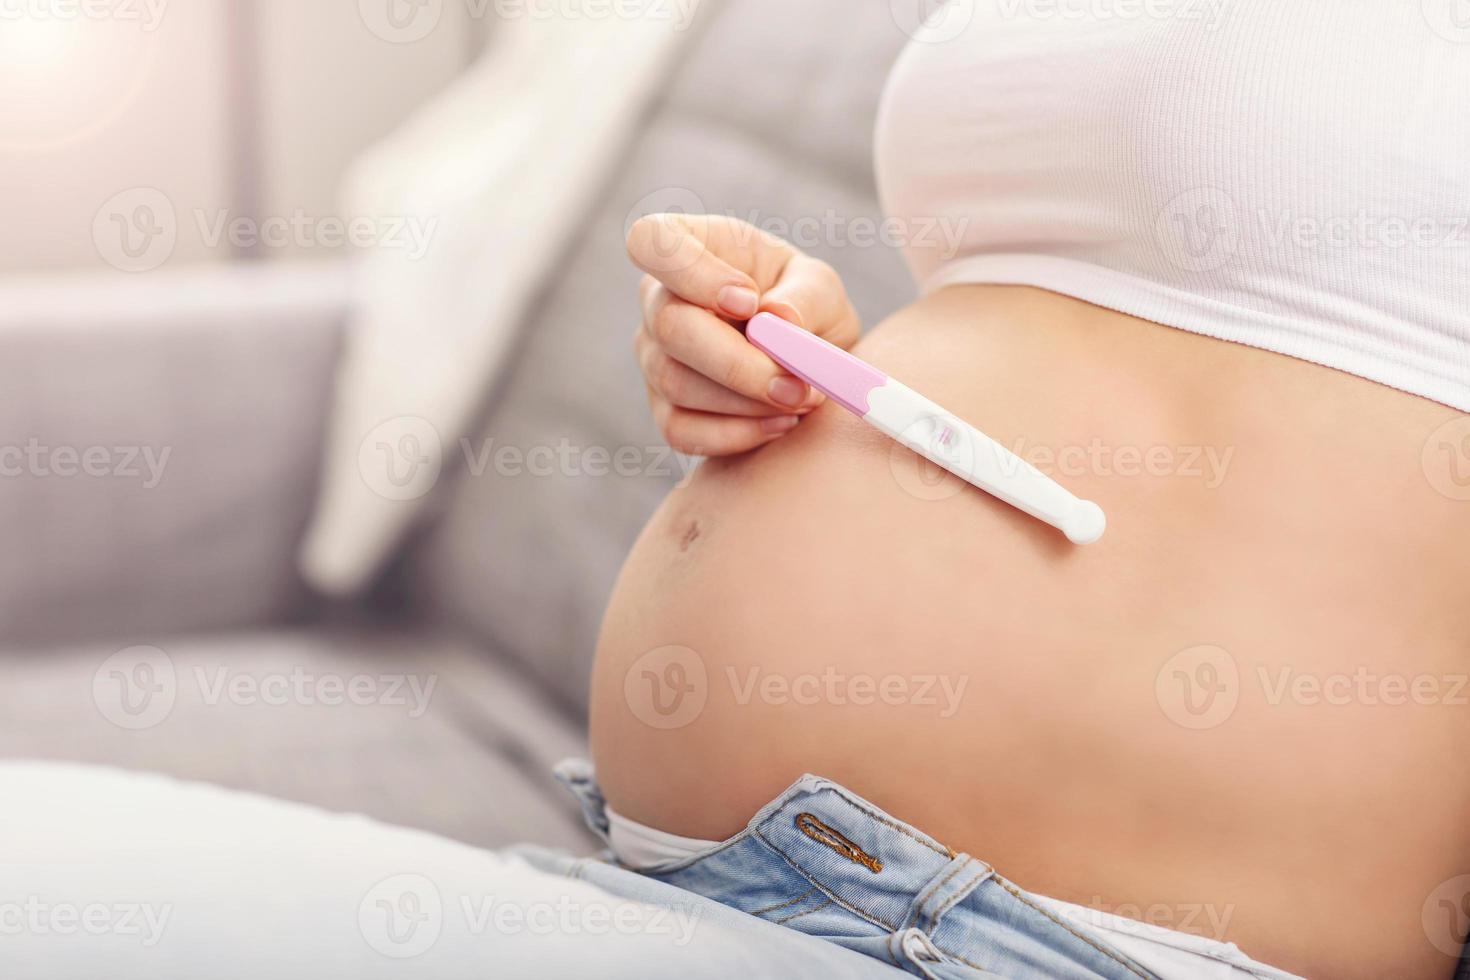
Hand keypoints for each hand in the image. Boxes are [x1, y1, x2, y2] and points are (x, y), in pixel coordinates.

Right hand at [626, 213, 859, 455]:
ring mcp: (654, 358)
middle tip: (796, 383)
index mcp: (689, 247)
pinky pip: (681, 430)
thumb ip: (803, 298)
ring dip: (746, 401)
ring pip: (676, 383)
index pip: (649, 241)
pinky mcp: (665, 410)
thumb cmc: (806, 307)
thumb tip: (775, 318)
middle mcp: (658, 301)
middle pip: (669, 326)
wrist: (809, 363)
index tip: (748, 301)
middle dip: (737, 362)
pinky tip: (780, 424)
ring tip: (801, 399)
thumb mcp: (820, 289)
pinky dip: (737, 434)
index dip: (690, 272)